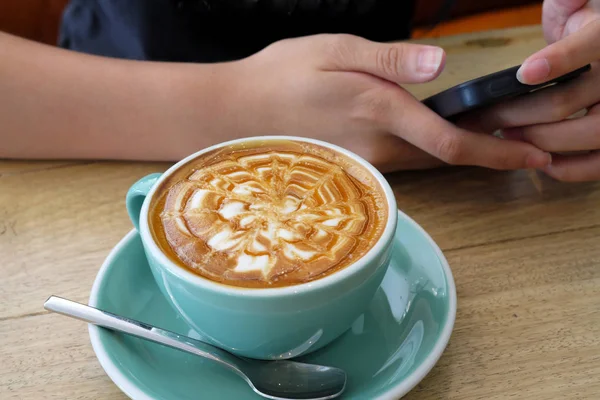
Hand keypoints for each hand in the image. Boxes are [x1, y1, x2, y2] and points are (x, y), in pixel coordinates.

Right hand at [236, 34, 550, 172]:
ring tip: (484, 132)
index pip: (450, 142)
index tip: (530, 155)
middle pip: (446, 158)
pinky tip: (433, 136)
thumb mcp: (337, 50)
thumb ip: (391, 60)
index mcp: (380, 112)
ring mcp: (365, 162)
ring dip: (459, 151)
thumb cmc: (283, 75)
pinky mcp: (354, 164)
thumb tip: (439, 64)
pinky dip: (429, 153)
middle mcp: (377, 148)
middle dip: (487, 151)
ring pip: (426, 162)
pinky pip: (403, 163)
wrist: (238, 113)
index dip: (496, 152)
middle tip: (517, 135)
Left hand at [488, 0, 599, 181]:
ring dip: (539, 142)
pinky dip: (569, 168)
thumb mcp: (577, 4)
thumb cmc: (586, 25)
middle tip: (487, 117)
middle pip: (568, 101)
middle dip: (519, 114)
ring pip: (587, 135)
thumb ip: (570, 0)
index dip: (559, 59)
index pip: (592, 44)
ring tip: (508, 137)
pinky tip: (540, 161)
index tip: (524, 74)